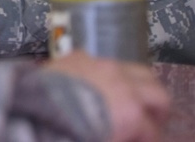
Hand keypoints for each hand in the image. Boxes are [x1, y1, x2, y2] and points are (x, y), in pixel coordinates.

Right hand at [46, 52, 169, 141]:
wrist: (41, 112)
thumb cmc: (36, 101)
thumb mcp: (44, 83)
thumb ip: (59, 84)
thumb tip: (64, 97)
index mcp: (80, 60)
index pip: (109, 69)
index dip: (117, 86)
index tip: (114, 101)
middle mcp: (107, 69)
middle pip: (142, 75)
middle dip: (147, 94)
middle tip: (145, 114)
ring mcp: (124, 89)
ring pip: (158, 96)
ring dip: (154, 113)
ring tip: (149, 131)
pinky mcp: (134, 114)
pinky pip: (151, 129)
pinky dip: (148, 137)